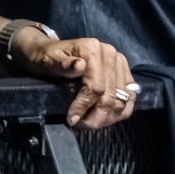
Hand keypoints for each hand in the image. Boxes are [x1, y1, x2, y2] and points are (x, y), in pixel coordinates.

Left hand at [13, 31, 137, 129]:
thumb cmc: (45, 57)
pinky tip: (104, 119)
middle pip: (111, 96)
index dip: (84, 106)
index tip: (72, 119)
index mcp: (93, 48)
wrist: (49, 52)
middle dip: (95, 116)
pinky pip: (129, 99)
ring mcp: (120, 64)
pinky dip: (118, 113)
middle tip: (79, 125)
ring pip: (122, 101)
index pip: (96, 86)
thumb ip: (61, 64)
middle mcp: (111, 54)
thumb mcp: (46, 60)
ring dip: (107, 117)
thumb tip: (79, 66)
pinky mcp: (125, 74)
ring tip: (89, 123)